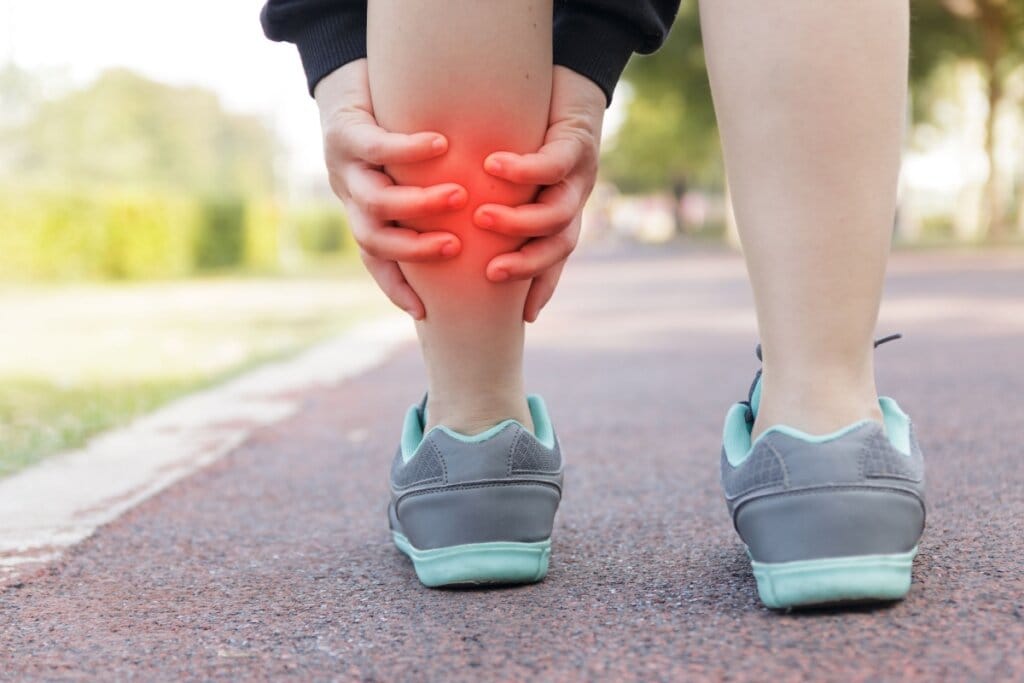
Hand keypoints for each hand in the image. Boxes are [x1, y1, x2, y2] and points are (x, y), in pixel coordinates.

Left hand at [315, 59, 466, 319]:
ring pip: (374, 200)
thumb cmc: (398, 130)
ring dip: (416, 204)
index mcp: (367, 214)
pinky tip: (441, 145)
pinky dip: (408, 150)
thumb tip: (491, 238)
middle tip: (455, 246)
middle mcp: (354, 196)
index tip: (424, 311)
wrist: (352, 78)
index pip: (377, 261)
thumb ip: (442, 209)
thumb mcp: (416, 175)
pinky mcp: (346, 131)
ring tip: (457, 195)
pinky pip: (375, 146)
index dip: (397, 288)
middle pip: (374, 239)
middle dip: (414, 249)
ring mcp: (346, 166)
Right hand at [473, 66, 604, 321]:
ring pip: (559, 212)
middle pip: (559, 245)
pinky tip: (493, 166)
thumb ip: (485, 205)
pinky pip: (553, 162)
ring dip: (520, 221)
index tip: (521, 317)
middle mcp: (573, 198)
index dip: (539, 288)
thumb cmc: (527, 127)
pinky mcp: (577, 140)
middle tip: (491, 273)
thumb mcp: (507, 175)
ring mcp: (579, 172)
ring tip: (482, 217)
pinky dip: (523, 170)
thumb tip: (448, 232)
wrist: (568, 75)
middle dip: (526, 264)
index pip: (553, 261)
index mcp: (559, 213)